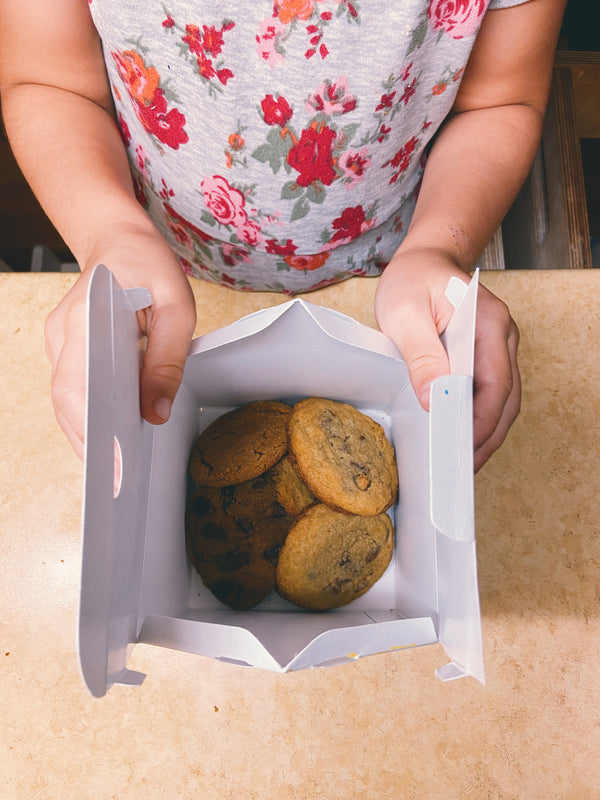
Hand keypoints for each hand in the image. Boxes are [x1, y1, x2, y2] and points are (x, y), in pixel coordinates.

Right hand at [44, 222, 196, 458]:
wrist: (118, 239)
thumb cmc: (148, 266)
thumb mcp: (175, 307)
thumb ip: (167, 360)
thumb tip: (155, 413)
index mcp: (85, 318)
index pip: (77, 385)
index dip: (91, 427)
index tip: (112, 459)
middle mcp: (61, 333)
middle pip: (65, 401)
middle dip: (89, 442)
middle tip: (118, 477)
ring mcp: (57, 341)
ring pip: (65, 400)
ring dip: (87, 433)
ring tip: (117, 464)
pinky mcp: (65, 347)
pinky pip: (73, 388)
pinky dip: (89, 415)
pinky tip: (111, 433)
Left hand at [374, 247, 519, 471]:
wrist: (424, 260)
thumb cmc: (413, 280)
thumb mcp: (405, 315)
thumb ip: (421, 356)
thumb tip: (435, 401)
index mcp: (489, 324)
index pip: (495, 385)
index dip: (481, 423)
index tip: (460, 451)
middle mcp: (503, 337)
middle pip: (506, 399)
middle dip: (486, 438)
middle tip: (460, 471)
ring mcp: (499, 347)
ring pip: (502, 400)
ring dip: (484, 432)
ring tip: (460, 463)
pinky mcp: (487, 355)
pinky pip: (489, 392)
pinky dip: (477, 417)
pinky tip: (458, 435)